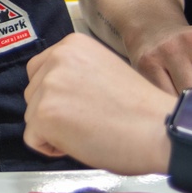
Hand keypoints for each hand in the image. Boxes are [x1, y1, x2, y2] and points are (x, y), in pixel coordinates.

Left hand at [24, 34, 175, 174]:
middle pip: (33, 92)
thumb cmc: (141, 109)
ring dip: (53, 129)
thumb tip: (57, 92)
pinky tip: (80, 142)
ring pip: (32, 116)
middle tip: (86, 120)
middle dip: (53, 111)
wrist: (159, 128)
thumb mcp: (103, 70)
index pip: (40, 70)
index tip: (77, 104)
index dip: (56, 94)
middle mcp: (57, 59)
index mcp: (73, 45)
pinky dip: (50, 148)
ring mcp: (49, 86)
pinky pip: (32, 138)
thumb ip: (75, 73)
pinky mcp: (44, 114)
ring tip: (88, 130)